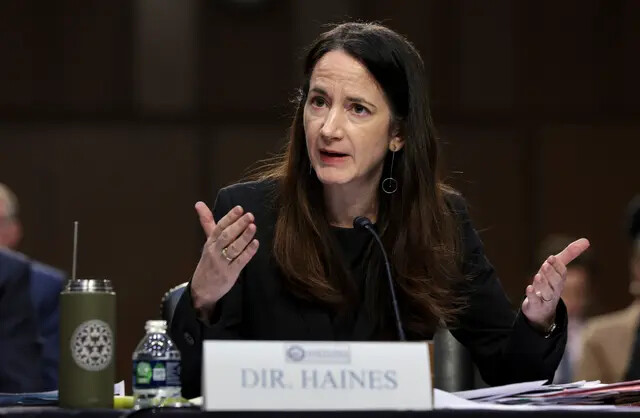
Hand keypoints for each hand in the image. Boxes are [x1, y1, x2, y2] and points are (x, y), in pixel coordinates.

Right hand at [190, 202, 258, 316]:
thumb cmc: (208, 262)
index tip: (239, 208)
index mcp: (210, 242)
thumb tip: (199, 203)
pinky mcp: (230, 274)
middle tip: (250, 215)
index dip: (229, 217)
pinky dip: (248, 252)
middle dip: (238, 225)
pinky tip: (256, 243)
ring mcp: (222, 263)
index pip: (219, 227)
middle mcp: (215, 251)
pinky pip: (240, 261)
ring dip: (244, 237)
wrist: (201, 289)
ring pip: (233, 248)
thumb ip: (207, 222)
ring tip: (253, 226)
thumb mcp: (208, 241)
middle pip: (226, 236)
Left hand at [521, 238, 589, 331]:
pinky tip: (529, 288)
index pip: (562, 274)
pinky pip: (535, 301)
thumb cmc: (548, 284)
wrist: (540, 310)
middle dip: (551, 274)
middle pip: (556, 284)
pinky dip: (532, 295)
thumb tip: (586, 240)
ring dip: (542, 284)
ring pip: (546, 293)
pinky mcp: (534, 306)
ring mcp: (545, 300)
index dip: (557, 266)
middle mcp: (554, 291)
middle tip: (545, 265)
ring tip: (537, 276)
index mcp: (560, 281)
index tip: (551, 257)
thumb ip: (569, 255)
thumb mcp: (556, 269)